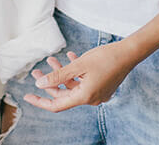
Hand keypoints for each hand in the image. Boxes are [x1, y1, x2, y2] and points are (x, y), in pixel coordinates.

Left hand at [23, 41, 139, 111]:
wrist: (129, 53)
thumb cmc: (105, 57)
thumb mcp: (78, 65)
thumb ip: (58, 76)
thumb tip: (40, 84)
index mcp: (84, 97)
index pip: (57, 105)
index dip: (40, 101)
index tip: (28, 96)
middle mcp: (91, 99)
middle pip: (64, 94)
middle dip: (50, 82)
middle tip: (37, 71)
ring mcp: (97, 93)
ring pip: (73, 86)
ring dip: (62, 74)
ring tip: (52, 60)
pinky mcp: (102, 86)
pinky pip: (83, 82)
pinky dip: (75, 72)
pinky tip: (70, 58)